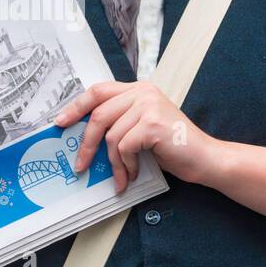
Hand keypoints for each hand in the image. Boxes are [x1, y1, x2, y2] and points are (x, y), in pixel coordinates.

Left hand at [54, 79, 218, 191]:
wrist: (205, 158)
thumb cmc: (173, 147)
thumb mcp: (142, 128)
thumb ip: (120, 121)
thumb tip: (84, 135)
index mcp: (138, 89)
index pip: (98, 91)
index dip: (76, 106)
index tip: (60, 122)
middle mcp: (142, 92)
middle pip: (98, 114)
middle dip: (86, 143)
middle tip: (80, 165)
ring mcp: (148, 105)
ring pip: (111, 135)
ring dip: (113, 162)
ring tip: (121, 176)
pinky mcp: (152, 123)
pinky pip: (124, 147)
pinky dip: (125, 165)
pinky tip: (133, 174)